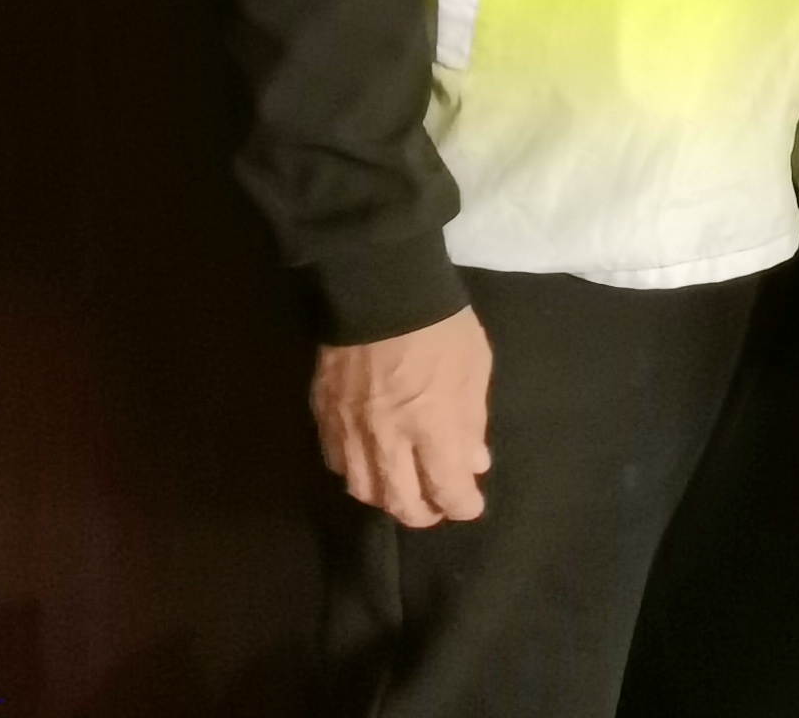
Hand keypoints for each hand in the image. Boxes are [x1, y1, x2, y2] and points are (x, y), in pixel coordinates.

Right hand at [314, 306, 493, 528]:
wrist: (378, 285)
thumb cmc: (439, 324)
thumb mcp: (473, 367)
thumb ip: (472, 421)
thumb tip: (473, 464)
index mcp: (431, 425)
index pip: (447, 490)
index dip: (462, 505)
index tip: (471, 504)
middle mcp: (387, 438)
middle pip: (401, 503)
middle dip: (425, 513)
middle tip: (438, 503)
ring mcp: (350, 429)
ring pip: (364, 490)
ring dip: (388, 498)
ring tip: (405, 489)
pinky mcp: (325, 414)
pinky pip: (337, 462)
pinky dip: (356, 473)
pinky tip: (370, 464)